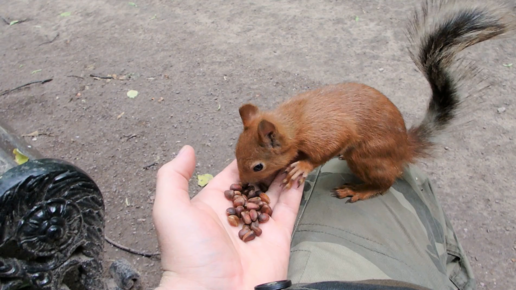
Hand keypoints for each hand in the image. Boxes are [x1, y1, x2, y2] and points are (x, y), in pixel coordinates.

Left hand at [152, 145, 303, 289]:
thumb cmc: (187, 255)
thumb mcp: (170, 210)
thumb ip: (173, 177)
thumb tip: (186, 150)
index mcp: (213, 204)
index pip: (232, 174)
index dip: (244, 157)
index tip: (257, 138)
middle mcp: (237, 212)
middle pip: (257, 181)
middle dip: (268, 162)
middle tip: (281, 140)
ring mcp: (259, 224)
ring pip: (275, 192)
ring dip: (284, 172)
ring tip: (294, 150)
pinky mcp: (278, 236)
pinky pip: (289, 208)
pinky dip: (296, 191)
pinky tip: (301, 173)